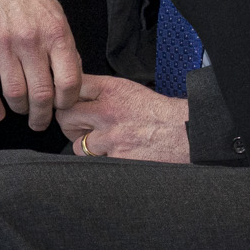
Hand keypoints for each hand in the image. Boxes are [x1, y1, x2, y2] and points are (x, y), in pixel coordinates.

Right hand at [0, 0, 84, 129]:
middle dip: (42, 115)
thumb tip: (71, 76)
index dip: (68, 101)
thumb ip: (63, 45)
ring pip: (14, 94)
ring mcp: (1, 43)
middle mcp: (30, 39)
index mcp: (55, 31)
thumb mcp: (55, 12)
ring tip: (21, 112)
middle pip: (41, 94)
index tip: (63, 106)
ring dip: (19, 110)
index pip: (69, 81)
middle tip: (41, 121)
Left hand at [56, 74, 192, 162]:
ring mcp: (110, 136)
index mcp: (111, 90)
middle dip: (69, 123)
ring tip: (98, 144)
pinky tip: (111, 155)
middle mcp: (107, 110)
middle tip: (78, 127)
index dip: (67, 96)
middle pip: (66, 115)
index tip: (68, 103)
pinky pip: (94, 162)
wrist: (183, 132)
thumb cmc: (159, 112)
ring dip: (84, 147)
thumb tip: (79, 98)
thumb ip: (103, 93)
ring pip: (76, 144)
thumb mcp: (130, 90)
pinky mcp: (116, 157)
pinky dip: (100, 161)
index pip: (74, 87)